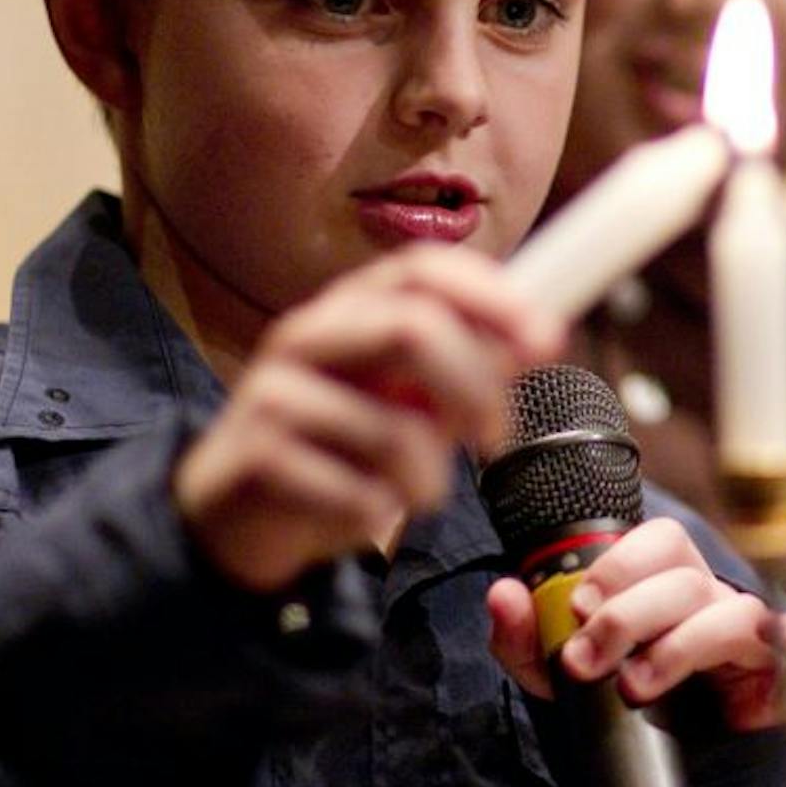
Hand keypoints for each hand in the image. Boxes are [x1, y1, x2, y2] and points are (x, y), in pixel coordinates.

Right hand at [174, 245, 562, 592]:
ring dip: (429, 477)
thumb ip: (470, 367)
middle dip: (475, 389)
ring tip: (418, 493)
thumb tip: (540, 336)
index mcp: (352, 308)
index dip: (491, 295)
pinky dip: (378, 515)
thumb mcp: (411, 400)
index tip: (546, 338)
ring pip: (390, 428)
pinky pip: (352, 492)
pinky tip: (363, 516)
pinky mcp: (252, 456)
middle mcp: (307, 335)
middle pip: (412, 328)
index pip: (424, 269)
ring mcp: (271, 392)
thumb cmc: (339, 447)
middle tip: (496, 438)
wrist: (239, 517)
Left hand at [486, 517, 785, 730]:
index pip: (659, 541)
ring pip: (730, 612)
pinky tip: (763, 666)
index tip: (580, 607)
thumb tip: (502, 594)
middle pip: (686, 577)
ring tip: (634, 688)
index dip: (621, 565)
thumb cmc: (639, 690)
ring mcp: (758, 631)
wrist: (701, 753)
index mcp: (671, 582)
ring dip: (677, 647)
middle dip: (630, 615)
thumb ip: (530, 636)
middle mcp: (716, 597)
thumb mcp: (569, 671)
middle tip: (588, 658)